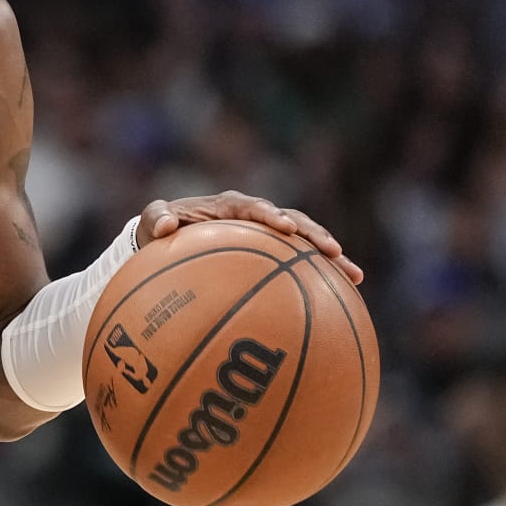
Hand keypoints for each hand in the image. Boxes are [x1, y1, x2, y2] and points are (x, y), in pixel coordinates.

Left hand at [137, 191, 363, 284]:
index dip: (270, 215)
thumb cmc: (161, 231)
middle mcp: (254, 217)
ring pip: (304, 244)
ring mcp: (267, 237)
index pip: (254, 207)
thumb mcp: (152, 222)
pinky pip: (300, 266)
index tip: (283, 227)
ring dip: (329, 256)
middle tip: (333, 251)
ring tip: (353, 274)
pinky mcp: (273, 256)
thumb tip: (165, 226)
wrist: (169, 243)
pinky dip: (321, 279)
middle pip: (293, 222)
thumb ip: (156, 219)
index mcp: (230, 206)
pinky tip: (346, 300)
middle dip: (314, 234)